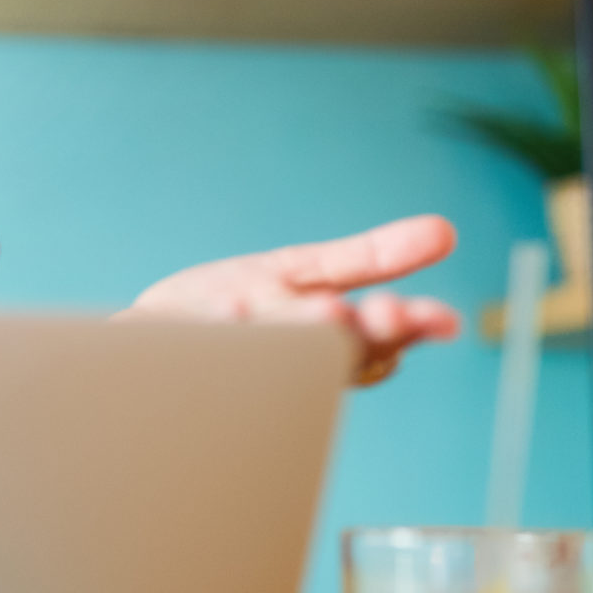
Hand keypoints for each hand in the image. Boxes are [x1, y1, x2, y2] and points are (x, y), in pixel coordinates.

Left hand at [118, 215, 460, 386]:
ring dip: (306, 333)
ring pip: (283, 352)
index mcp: (328, 343)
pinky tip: (235, 312)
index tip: (441, 320)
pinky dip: (228, 332)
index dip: (409, 330)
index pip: (383, 341)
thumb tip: (447, 231)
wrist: (146, 341)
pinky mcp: (190, 360)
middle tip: (385, 315)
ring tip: (327, 313)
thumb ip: (370, 259)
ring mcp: (243, 362)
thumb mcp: (307, 274)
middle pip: (341, 352)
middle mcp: (291, 359)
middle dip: (365, 333)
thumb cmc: (234, 311)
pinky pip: (211, 352)